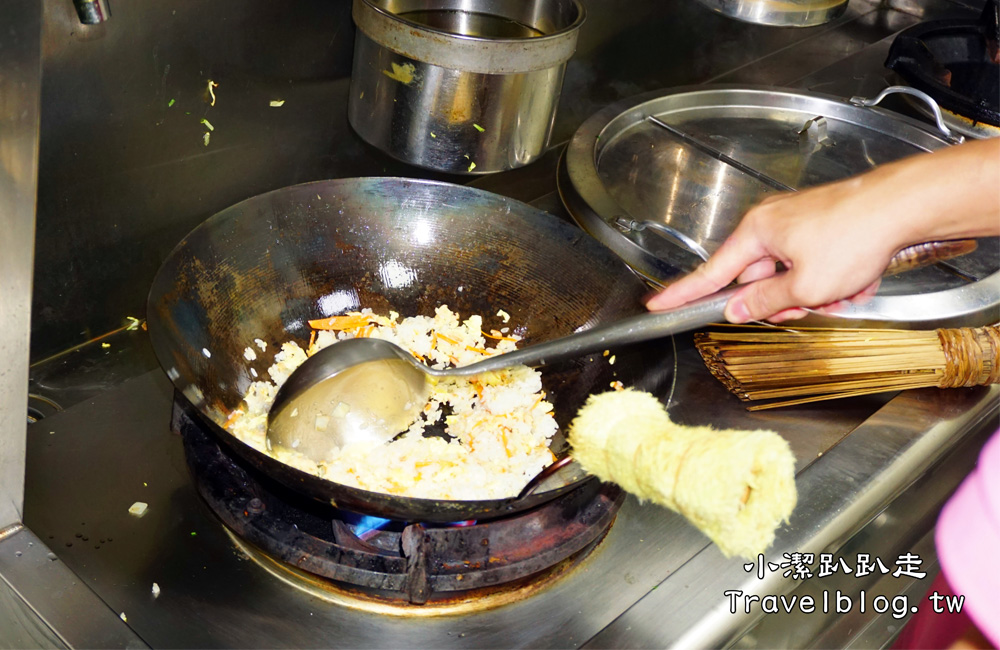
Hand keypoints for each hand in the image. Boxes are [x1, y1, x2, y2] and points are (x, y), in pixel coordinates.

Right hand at [645, 139, 999, 322]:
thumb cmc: (853, 236)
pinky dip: (835, 280)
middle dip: (783, 301)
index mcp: (756, 233)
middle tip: (807, 307)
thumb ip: (765, 302)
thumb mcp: (805, 286)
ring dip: (816, 294)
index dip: (683, 294)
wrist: (902, 206)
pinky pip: (816, 266)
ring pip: (793, 277)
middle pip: (759, 280)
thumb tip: (736, 310)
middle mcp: (772, 224)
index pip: (710, 273)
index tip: (658, 306)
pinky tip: (857, 279)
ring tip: (845, 291)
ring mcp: (799, 223)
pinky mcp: (823, 227)